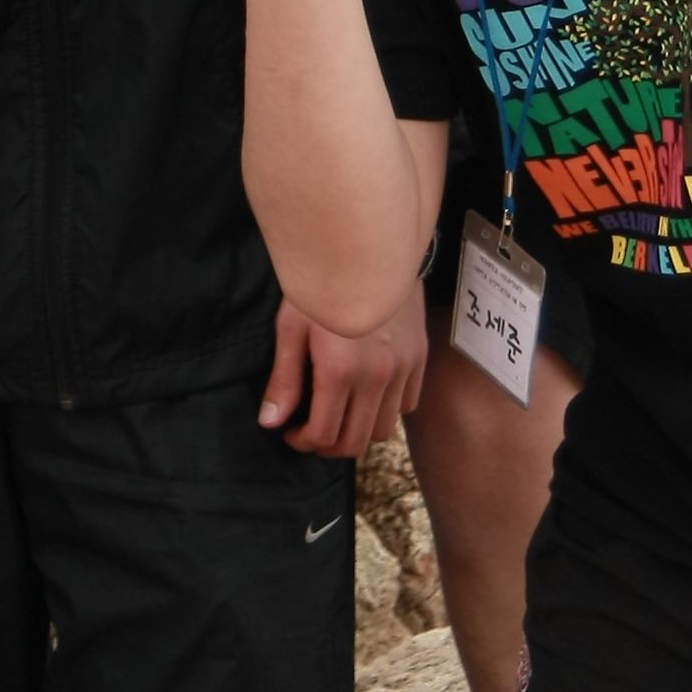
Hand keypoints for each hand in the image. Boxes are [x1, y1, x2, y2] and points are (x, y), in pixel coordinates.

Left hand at [261, 279, 429, 456]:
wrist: (366, 246)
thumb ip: (285, 379)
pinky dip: (387, 412)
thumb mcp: (291, 326)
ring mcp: (403, 368)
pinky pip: (407, 406)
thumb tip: (272, 422)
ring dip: (358, 432)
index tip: (291, 432)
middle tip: (311, 431)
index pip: (324, 434)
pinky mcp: (419, 357)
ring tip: (338, 415)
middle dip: (328, 446)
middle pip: (355, 442)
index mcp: (339, 371)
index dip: (303, 442)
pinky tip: (366, 396)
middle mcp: (377, 376)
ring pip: (384, 430)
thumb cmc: (321, 282)